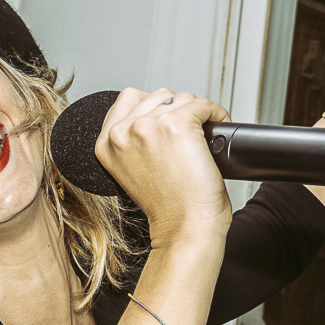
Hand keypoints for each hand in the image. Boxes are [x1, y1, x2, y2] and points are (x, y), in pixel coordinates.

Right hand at [94, 88, 232, 246]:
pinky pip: (203, 104)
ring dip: (197, 112)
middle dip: (178, 110)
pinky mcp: (177, 125)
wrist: (184, 229)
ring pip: (181, 98)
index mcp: (105, 144)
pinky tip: (218, 125)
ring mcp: (148, 126)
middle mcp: (122, 132)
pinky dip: (216, 113)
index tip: (169, 120)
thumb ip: (134, 143)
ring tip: (204, 134)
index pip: (129, 99)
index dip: (155, 107)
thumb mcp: (133, 172)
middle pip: (158, 96)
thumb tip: (157, 118)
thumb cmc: (168, 209)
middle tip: (190, 133)